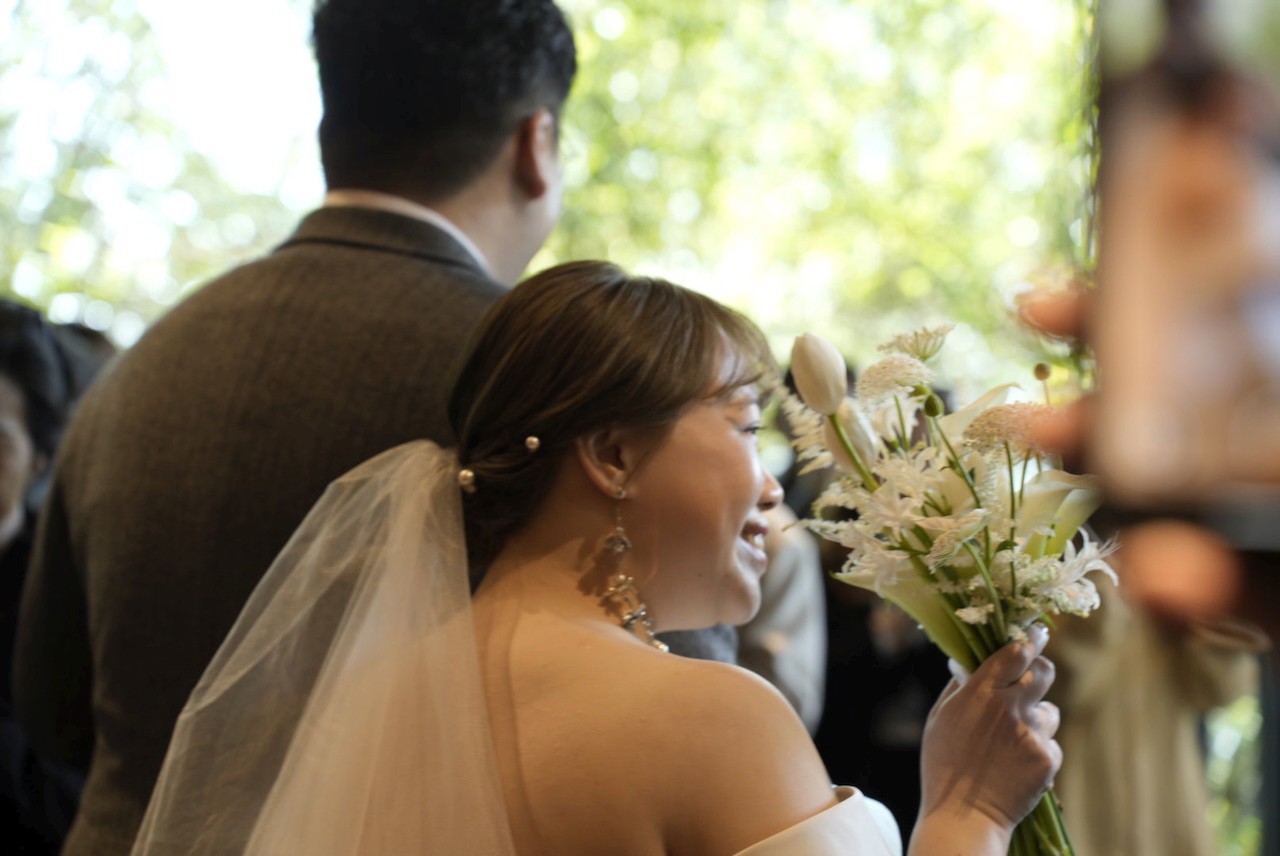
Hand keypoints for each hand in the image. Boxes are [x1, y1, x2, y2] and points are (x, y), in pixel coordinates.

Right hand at [919, 625, 1061, 831]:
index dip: (1029, 638)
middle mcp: (1009, 707)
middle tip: (1032, 677)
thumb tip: (971, 665)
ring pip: (1050, 711)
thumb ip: (959, 688)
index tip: (1036, 632)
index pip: (1015, 651)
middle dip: (1040, 670)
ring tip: (1015, 741)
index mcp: (979, 693)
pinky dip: (1039, 751)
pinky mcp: (1048, 759)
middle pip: (1044, 671)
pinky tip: (1019, 766)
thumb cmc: (943, 765)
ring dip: (1037, 719)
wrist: (964, 816)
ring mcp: (1032, 734)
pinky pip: (1051, 744)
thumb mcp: (939, 719)